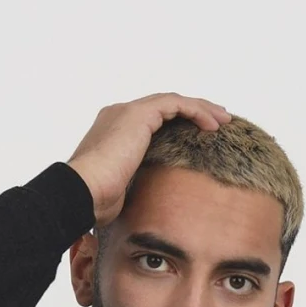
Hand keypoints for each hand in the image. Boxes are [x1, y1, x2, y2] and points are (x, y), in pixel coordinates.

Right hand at [67, 92, 230, 224]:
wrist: (82, 192)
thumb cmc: (95, 200)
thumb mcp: (121, 191)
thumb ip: (134, 186)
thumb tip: (147, 204)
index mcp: (113, 131)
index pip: (152, 120)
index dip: (177, 124)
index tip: (199, 135)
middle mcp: (119, 115)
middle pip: (164, 106)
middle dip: (193, 111)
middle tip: (216, 122)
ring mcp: (128, 112)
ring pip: (173, 102)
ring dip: (201, 108)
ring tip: (223, 120)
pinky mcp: (138, 115)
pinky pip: (175, 104)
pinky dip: (196, 111)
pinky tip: (212, 126)